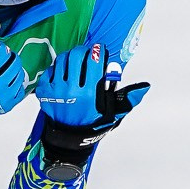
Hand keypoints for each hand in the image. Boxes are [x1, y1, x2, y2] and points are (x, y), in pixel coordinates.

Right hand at [0, 14, 33, 126]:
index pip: (1, 52)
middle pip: (14, 62)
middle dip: (7, 57)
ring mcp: (2, 98)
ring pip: (19, 74)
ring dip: (13, 69)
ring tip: (3, 70)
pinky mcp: (7, 105)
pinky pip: (21, 89)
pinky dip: (16, 83)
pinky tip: (6, 82)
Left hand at [35, 44, 148, 177]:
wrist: (70, 138)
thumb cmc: (94, 123)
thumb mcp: (114, 113)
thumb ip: (129, 98)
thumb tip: (145, 86)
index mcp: (90, 94)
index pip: (93, 61)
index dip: (98, 51)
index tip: (99, 50)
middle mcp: (71, 91)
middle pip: (75, 56)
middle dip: (83, 51)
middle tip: (87, 53)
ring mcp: (56, 91)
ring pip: (61, 61)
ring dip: (70, 57)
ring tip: (75, 61)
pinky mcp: (44, 93)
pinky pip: (48, 71)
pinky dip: (56, 68)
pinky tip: (64, 72)